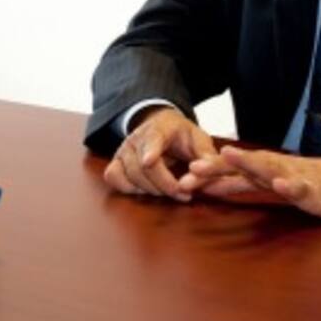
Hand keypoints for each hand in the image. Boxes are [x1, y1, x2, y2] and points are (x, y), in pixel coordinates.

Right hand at [103, 107, 218, 200]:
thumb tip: (205, 175)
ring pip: (130, 175)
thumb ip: (207, 157)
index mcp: (159, 128)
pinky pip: (113, 177)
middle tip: (184, 195)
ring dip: (151, 190)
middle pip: (143, 166)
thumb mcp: (200, 140)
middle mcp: (136, 137)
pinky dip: (128, 188)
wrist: (161, 125)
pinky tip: (145, 190)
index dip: (150, 150)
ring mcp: (123, 149)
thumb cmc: (182, 135)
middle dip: (164, 185)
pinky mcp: (115, 161)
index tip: (149, 161)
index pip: (152, 139)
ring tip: (170, 192)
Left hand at [185, 146, 320, 216]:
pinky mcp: (308, 187)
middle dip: (216, 165)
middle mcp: (268, 167)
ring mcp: (288, 175)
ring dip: (247, 161)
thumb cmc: (296, 182)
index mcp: (255, 169)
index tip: (181, 177)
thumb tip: (204, 186)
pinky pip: (298, 186)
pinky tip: (280, 183)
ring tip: (228, 155)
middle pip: (239, 164)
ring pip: (265, 167)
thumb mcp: (259, 184)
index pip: (226, 169)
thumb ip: (234, 184)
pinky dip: (288, 184)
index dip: (204, 172)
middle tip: (193, 167)